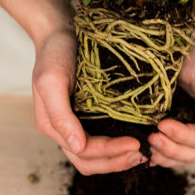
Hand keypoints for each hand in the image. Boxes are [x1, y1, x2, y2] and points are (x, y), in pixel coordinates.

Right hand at [32, 30, 144, 174]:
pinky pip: (101, 140)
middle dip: (116, 162)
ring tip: (142, 152)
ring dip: (117, 159)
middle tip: (143, 154)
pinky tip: (136, 139)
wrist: (59, 33)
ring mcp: (74, 125)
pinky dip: (117, 147)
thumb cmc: (54, 53)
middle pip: (89, 162)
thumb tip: (77, 147)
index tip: (136, 143)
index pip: (83, 152)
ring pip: (95, 157)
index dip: (109, 153)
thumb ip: (60, 115)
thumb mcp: (51, 81)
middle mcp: (63, 130)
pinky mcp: (86, 117)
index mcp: (52, 126)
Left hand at [148, 43, 194, 166]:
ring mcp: (184, 129)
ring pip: (178, 157)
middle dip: (170, 148)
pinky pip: (165, 154)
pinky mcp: (167, 130)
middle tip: (151, 137)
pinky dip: (155, 156)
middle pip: (190, 153)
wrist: (170, 45)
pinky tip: (143, 150)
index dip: (181, 136)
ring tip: (146, 143)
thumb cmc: (193, 55)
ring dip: (162, 155)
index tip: (161, 125)